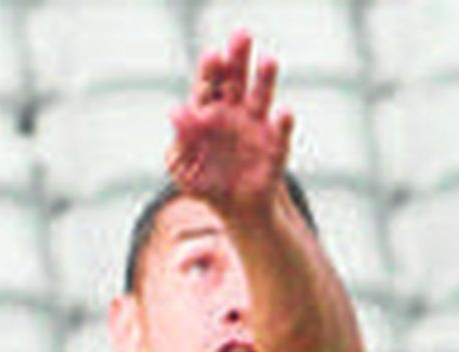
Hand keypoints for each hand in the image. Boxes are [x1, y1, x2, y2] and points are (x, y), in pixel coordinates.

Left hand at [168, 31, 292, 215]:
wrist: (235, 210)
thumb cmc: (207, 183)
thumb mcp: (185, 167)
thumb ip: (181, 141)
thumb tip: (175, 111)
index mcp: (211, 112)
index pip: (210, 85)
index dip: (211, 71)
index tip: (212, 56)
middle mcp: (236, 112)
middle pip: (237, 80)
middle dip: (239, 58)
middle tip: (241, 35)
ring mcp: (258, 127)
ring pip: (261, 97)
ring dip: (265, 78)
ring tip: (268, 61)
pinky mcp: (275, 148)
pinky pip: (280, 134)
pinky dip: (283, 123)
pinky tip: (283, 113)